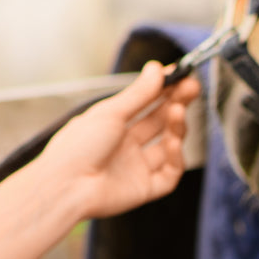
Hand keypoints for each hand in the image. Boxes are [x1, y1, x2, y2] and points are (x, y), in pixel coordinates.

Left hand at [35, 60, 200, 218]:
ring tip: (178, 110)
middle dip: (176, 103)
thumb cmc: (77, 148)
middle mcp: (126, 145)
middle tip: (192, 87)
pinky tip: (173, 143)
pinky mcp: (145, 189)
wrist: (67, 186)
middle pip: (159, 122)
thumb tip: (157, 69)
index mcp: (112, 125)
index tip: (179, 75)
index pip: (144, 103)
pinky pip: (169, 174)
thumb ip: (138, 93)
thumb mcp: (110, 113)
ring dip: (176, 128)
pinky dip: (175, 158)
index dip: (163, 89)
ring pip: (168, 146)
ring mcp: (136, 167)